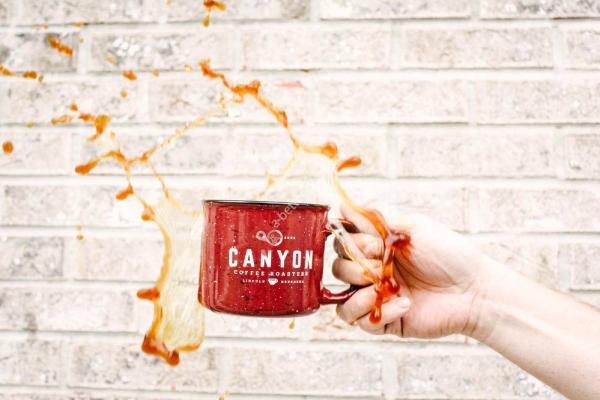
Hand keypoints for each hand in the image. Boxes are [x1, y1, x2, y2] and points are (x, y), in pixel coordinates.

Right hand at [333, 204, 490, 337]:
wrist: (474, 290)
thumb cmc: (449, 254)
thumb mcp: (414, 226)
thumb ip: (378, 218)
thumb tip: (344, 206)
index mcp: (376, 246)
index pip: (341, 241)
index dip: (347, 241)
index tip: (372, 242)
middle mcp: (372, 271)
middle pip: (337, 268)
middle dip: (355, 265)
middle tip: (381, 264)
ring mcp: (375, 297)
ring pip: (341, 298)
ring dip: (358, 291)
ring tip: (385, 287)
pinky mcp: (383, 321)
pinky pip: (358, 321)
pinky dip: (376, 312)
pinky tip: (403, 304)